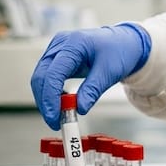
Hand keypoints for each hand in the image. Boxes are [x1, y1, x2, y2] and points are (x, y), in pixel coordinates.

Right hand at [29, 24, 150, 129]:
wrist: (123, 43)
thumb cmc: (119, 51)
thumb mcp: (109, 72)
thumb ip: (92, 90)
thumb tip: (80, 109)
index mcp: (73, 44)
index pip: (53, 73)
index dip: (50, 98)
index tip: (54, 117)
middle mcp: (60, 44)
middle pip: (41, 76)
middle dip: (45, 102)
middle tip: (55, 122)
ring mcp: (56, 49)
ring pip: (41, 77)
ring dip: (46, 98)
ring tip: (59, 116)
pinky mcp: (57, 57)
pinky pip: (47, 77)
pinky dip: (51, 92)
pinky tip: (60, 103)